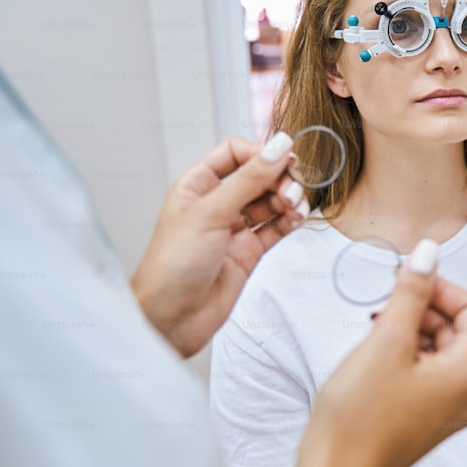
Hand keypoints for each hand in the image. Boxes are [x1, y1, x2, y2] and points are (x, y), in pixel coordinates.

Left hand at [130, 132, 308, 356]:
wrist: (171, 319)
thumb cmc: (171, 267)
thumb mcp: (210, 213)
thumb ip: (248, 179)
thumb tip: (277, 148)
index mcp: (198, 184)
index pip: (237, 153)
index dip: (261, 154)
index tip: (282, 161)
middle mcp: (217, 203)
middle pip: (259, 176)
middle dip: (279, 179)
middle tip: (290, 191)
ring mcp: (235, 227)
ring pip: (271, 201)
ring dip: (288, 199)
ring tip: (293, 208)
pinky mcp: (249, 251)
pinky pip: (277, 227)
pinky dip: (290, 220)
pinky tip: (296, 220)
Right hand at [284, 240, 466, 466]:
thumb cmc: (358, 419)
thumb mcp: (386, 340)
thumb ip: (411, 292)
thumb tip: (429, 254)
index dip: (444, 287)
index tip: (410, 279)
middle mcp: (464, 395)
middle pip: (458, 330)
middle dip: (423, 308)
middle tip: (385, 303)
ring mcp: (443, 411)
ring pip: (438, 351)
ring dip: (409, 330)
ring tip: (373, 331)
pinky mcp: (420, 420)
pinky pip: (423, 374)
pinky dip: (402, 356)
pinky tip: (371, 357)